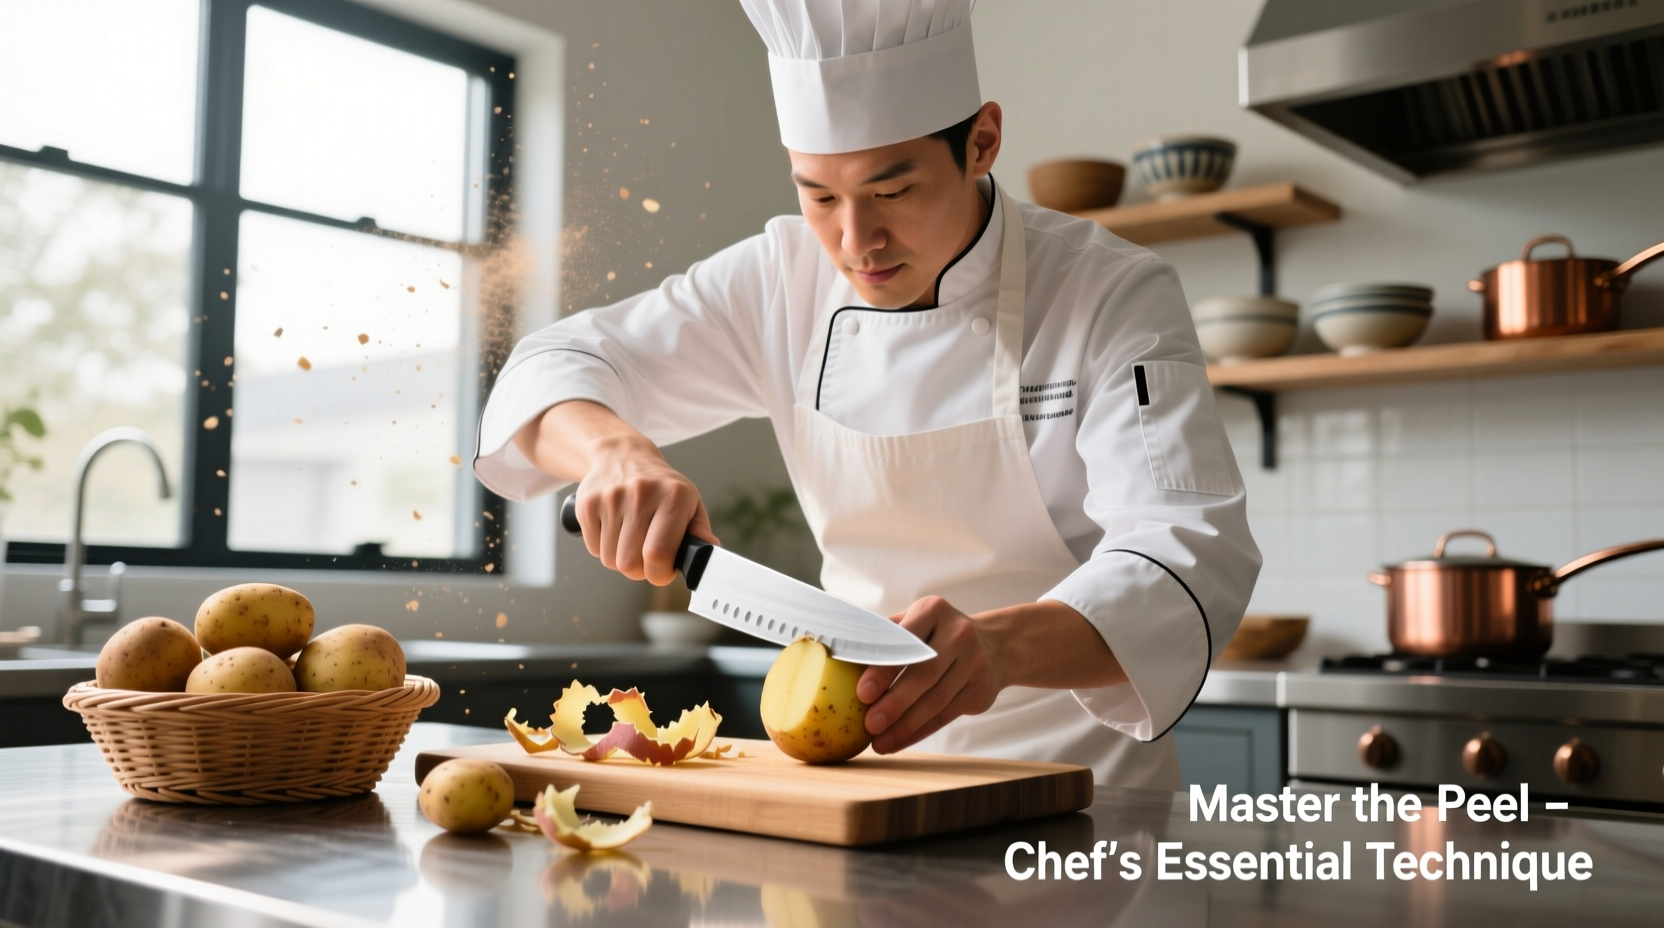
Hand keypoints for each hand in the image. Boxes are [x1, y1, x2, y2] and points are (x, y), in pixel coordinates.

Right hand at [516, 401, 716, 584]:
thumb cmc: (660, 486)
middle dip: (640, 570)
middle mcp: (641, 494)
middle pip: (630, 563)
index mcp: (673, 496)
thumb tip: (706, 556)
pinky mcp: (587, 504)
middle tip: (646, 557)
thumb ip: (699, 532)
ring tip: (630, 539)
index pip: (658, 554)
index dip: (660, 573)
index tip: (663, 571)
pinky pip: (593, 549)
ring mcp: (611, 498)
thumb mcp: (689, 502)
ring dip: (621, 559)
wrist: (622, 455)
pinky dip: (603, 548)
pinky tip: (614, 530)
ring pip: (610, 560)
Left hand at [855, 596, 1004, 754]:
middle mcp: (959, 633)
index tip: (862, 693)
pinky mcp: (981, 689)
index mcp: (934, 610)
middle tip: (869, 724)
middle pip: (923, 674)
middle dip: (894, 703)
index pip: (905, 641)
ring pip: (936, 700)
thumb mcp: (914, 622)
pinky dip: (919, 732)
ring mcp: (975, 662)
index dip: (883, 669)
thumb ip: (883, 635)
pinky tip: (897, 741)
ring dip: (905, 725)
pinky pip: (945, 716)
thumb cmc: (936, 635)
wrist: (993, 646)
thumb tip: (836, 654)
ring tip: (879, 741)